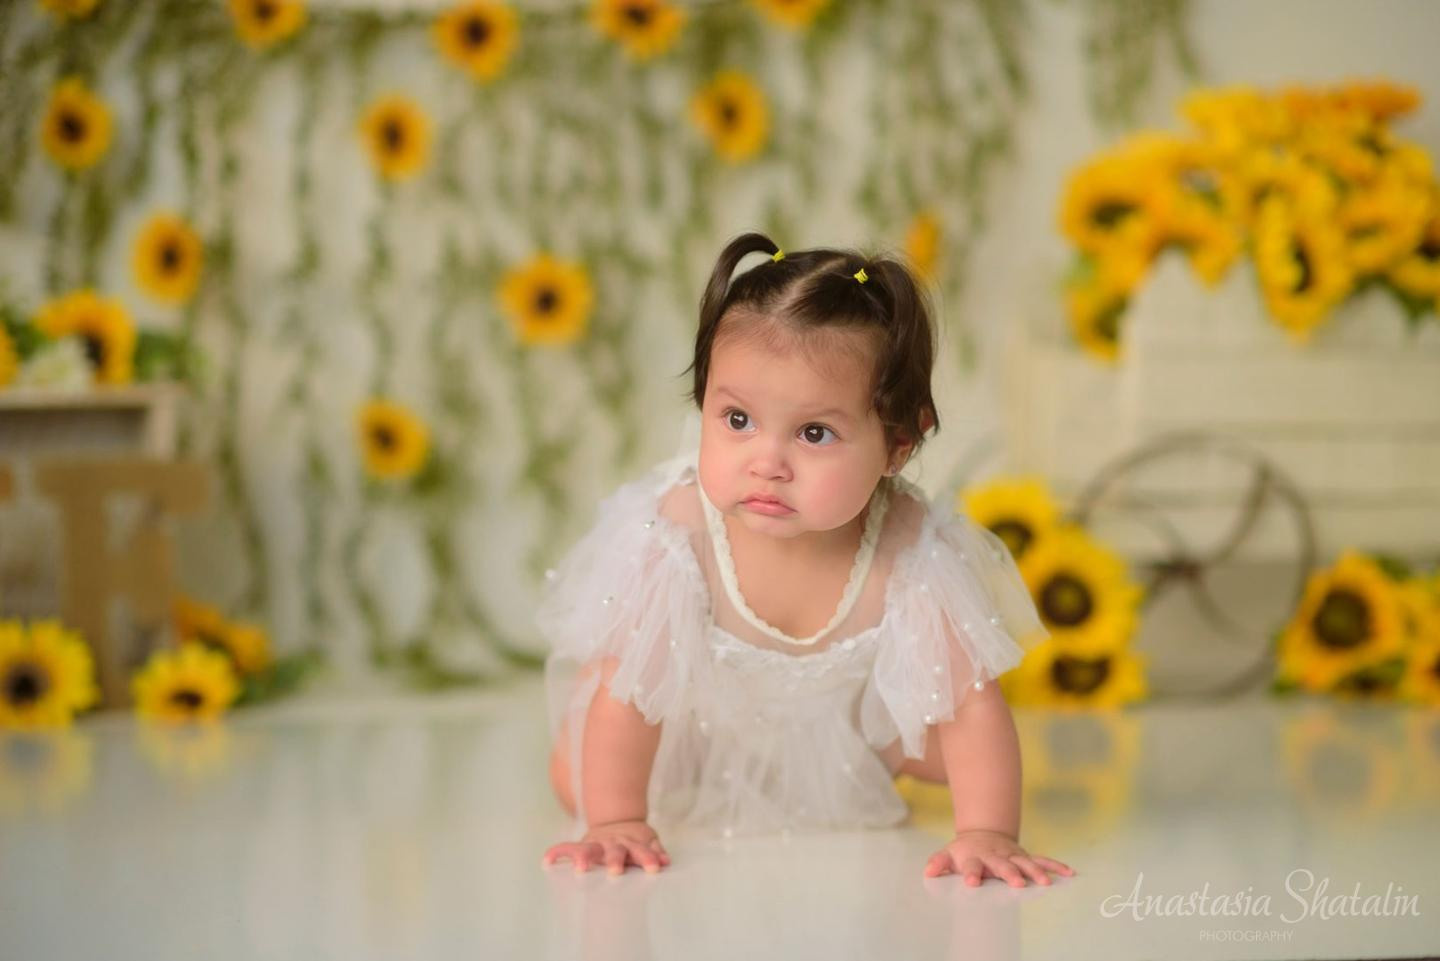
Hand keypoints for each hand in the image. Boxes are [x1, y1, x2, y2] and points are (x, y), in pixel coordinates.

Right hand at [542, 819, 671, 875]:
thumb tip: (666, 861)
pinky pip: (566, 848)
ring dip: (583, 858)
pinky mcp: (582, 844)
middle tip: (616, 872)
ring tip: (579, 868)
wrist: (617, 820)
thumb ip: (655, 851)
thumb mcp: (648, 840)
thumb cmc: (634, 839)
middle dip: (615, 861)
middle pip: (615, 852)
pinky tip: (547, 860)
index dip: (648, 859)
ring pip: (589, 850)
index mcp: (631, 843)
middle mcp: (613, 843)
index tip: (654, 868)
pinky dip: (557, 852)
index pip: (641, 851)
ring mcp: (596, 844)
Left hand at [923, 828, 1073, 886]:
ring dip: (1036, 872)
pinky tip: (1068, 872)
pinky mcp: (1025, 856)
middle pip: (1002, 865)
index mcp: (975, 856)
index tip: (972, 883)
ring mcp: (1012, 855)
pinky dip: (1055, 865)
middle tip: (1016, 883)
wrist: (983, 833)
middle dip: (1010, 873)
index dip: (971, 873)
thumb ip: (938, 863)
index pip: (971, 865)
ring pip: (1026, 863)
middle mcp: (995, 856)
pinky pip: (1042, 860)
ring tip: (1046, 882)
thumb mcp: (948, 854)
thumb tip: (928, 871)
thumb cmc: (964, 850)